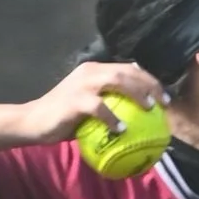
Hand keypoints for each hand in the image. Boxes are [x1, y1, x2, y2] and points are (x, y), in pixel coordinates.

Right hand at [14, 61, 166, 145]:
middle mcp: (89, 72)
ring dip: (136, 93)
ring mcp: (81, 84)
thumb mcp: (89, 107)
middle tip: (164, 103)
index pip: (128, 69)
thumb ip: (109, 105)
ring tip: (149, 109)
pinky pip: (99, 107)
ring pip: (116, 81)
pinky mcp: (73, 100)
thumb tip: (138, 120)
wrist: (33, 122)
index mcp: (94, 71)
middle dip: (149, 85)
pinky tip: (122, 130)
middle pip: (127, 72)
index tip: (165, 98)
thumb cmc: (65, 118)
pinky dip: (113, 118)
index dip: (149, 80)